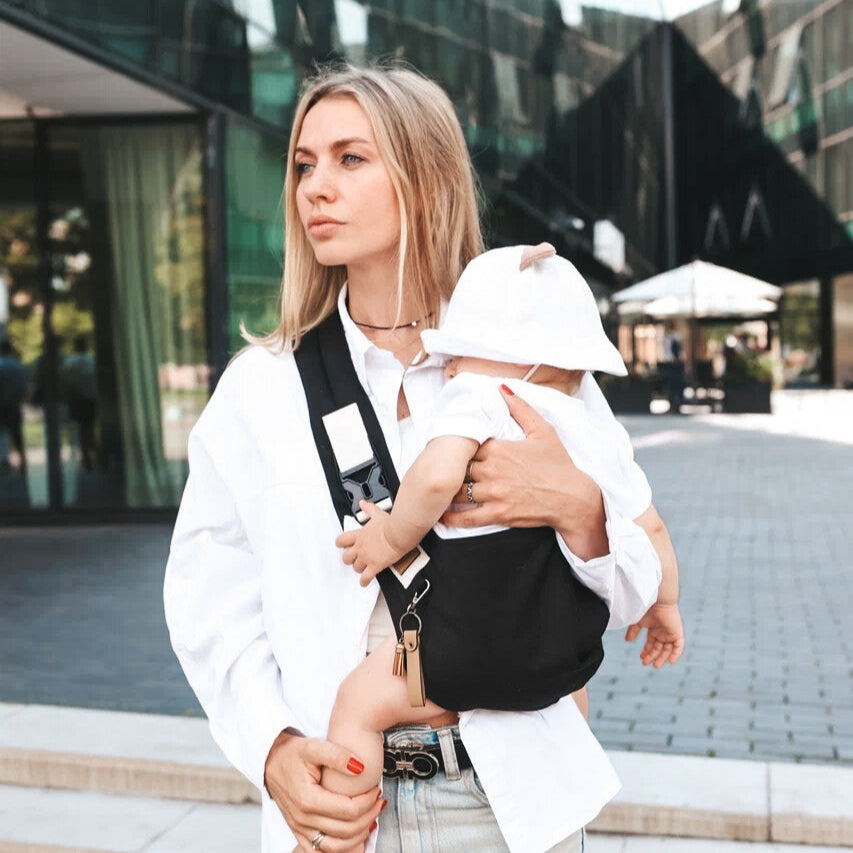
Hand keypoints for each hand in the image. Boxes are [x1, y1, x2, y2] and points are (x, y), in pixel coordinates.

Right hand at [264, 730, 383, 851]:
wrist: (270, 760)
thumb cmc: (293, 753)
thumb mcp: (314, 746)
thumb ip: (338, 755)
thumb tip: (361, 767)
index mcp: (308, 799)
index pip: (348, 811)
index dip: (367, 802)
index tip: (376, 789)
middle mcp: (303, 819)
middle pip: (345, 831)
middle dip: (369, 817)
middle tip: (379, 801)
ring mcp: (299, 828)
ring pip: (335, 847)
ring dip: (358, 836)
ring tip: (372, 818)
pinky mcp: (298, 832)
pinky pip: (320, 851)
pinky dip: (341, 848)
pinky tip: (354, 836)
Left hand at [335, 501, 399, 585]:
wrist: (399, 533)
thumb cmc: (390, 524)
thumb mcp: (377, 513)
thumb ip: (368, 509)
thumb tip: (362, 503)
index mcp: (359, 535)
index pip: (342, 540)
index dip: (341, 544)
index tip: (343, 545)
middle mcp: (360, 547)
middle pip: (346, 557)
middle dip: (349, 558)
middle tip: (353, 558)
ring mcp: (366, 557)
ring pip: (355, 567)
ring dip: (358, 568)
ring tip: (362, 568)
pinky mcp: (375, 566)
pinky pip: (365, 577)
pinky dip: (364, 581)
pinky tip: (364, 582)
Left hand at [441, 386, 607, 559]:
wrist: (573, 498)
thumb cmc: (559, 464)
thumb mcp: (543, 430)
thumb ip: (521, 408)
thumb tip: (501, 388)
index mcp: (499, 448)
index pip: (466, 445)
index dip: (458, 447)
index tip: (451, 448)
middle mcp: (492, 470)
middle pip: (459, 468)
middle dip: (451, 468)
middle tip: (438, 468)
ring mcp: (494, 493)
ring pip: (459, 491)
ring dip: (448, 490)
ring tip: (435, 488)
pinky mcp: (498, 514)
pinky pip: (467, 517)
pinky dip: (452, 516)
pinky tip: (441, 514)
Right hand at [624, 602, 684, 667]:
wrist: (657, 600)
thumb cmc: (647, 608)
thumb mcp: (637, 622)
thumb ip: (633, 631)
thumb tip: (627, 641)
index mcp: (654, 629)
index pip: (651, 644)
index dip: (646, 651)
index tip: (641, 658)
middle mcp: (662, 632)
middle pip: (659, 648)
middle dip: (652, 656)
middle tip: (646, 663)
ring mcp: (670, 633)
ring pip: (667, 649)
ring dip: (662, 658)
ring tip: (655, 665)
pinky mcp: (677, 633)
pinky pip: (678, 646)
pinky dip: (675, 654)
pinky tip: (669, 661)